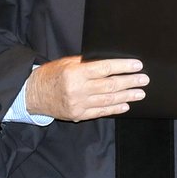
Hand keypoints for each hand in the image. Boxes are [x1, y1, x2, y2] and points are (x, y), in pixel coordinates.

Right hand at [26, 56, 147, 121]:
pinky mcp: (78, 114)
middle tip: (144, 80)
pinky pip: (100, 112)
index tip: (137, 65)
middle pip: (110, 85)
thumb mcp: (67, 63)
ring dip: (126, 96)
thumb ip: (87, 63)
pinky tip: (125, 105)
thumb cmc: (51, 75)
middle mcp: (78, 89)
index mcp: (76, 72)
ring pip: (108, 100)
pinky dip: (114, 109)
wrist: (32, 94)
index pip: (105, 68)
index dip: (123, 67)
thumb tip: (110, 63)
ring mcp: (78, 104)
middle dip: (130, 82)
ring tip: (140, 93)